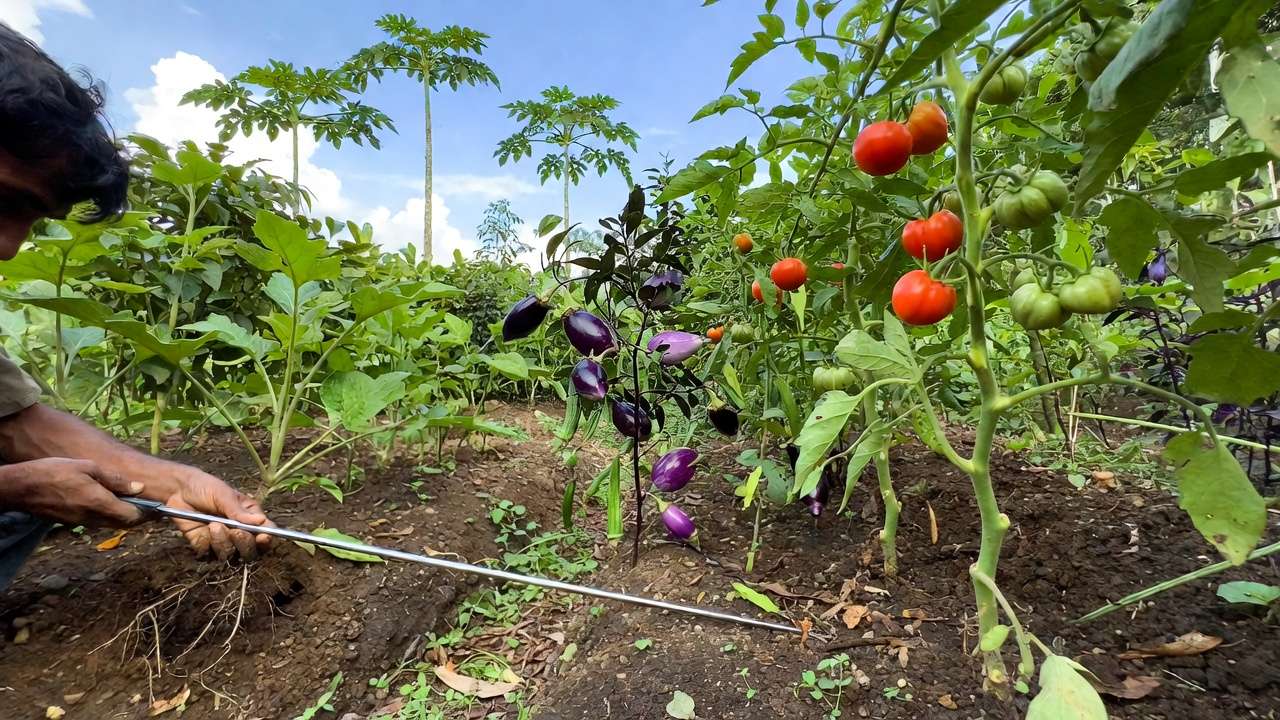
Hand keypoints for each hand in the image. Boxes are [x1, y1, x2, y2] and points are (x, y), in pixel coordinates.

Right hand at [0, 457, 145, 526]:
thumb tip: (139, 488)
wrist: (22, 487)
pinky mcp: (72, 523)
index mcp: (99, 503)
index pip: (132, 517)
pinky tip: (108, 502)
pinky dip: (108, 516)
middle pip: (123, 524)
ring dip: (123, 517)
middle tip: (148, 505)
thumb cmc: (54, 471)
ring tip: (131, 502)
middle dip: (138, 517)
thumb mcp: (88, 467)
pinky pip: (96, 522)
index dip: (147, 513)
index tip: (157, 506)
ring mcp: (81, 522)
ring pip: (110, 524)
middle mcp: (92, 517)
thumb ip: (116, 480)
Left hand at [148, 466, 274, 560]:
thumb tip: (261, 521)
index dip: (266, 539)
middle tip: (235, 531)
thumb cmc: (205, 487)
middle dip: (244, 542)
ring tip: (213, 524)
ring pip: (229, 553)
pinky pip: (208, 553)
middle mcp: (238, 531)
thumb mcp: (223, 494)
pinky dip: (206, 543)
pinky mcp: (203, 545)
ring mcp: (221, 540)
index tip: (262, 537)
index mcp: (249, 516)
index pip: (265, 532)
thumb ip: (239, 511)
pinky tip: (202, 529)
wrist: (177, 490)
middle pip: (250, 549)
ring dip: (222, 541)